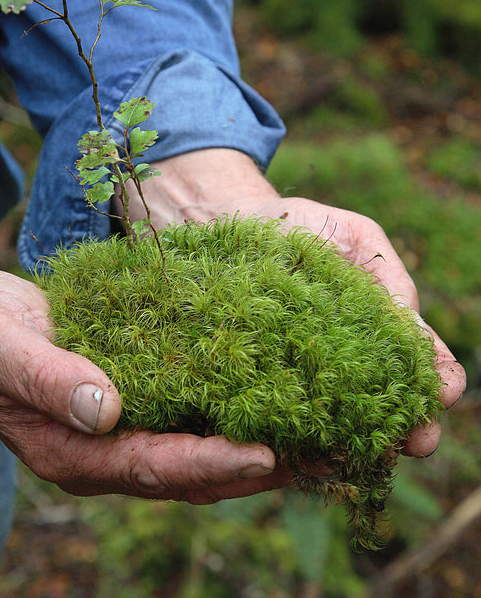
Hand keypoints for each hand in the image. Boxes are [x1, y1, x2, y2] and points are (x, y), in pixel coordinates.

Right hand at [0, 262, 284, 501]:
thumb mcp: (3, 346)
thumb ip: (46, 378)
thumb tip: (104, 407)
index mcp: (72, 452)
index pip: (151, 466)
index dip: (208, 462)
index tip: (264, 454)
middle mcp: (104, 452)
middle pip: (188, 473)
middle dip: (252, 468)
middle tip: (316, 455)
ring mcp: (121, 431)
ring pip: (196, 451)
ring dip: (252, 449)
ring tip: (312, 438)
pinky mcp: (133, 403)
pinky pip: (188, 419)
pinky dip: (229, 415)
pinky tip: (269, 399)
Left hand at [126, 148, 466, 457]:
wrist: (230, 224)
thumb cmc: (298, 225)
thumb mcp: (353, 236)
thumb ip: (388, 277)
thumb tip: (416, 329)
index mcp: (378, 326)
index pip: (417, 362)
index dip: (436, 381)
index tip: (446, 394)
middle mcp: (347, 360)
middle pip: (386, 405)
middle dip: (408, 427)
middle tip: (418, 440)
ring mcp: (304, 376)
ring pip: (338, 421)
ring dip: (359, 441)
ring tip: (373, 453)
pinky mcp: (260, 383)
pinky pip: (283, 415)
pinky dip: (301, 435)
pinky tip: (310, 449)